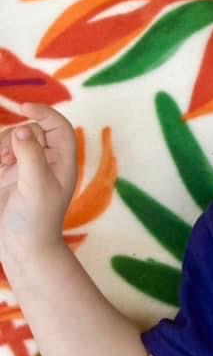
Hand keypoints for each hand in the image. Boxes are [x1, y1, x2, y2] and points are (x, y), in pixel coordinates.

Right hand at [0, 104, 76, 262]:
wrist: (22, 248)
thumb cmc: (38, 220)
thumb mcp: (37, 185)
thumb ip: (31, 155)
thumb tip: (25, 128)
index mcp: (63, 161)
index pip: (58, 127)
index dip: (45, 112)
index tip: (25, 106)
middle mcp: (47, 160)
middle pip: (31, 130)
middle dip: (16, 137)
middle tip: (7, 159)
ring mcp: (26, 166)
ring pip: (13, 139)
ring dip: (3, 145)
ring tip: (1, 165)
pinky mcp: (7, 174)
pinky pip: (1, 152)